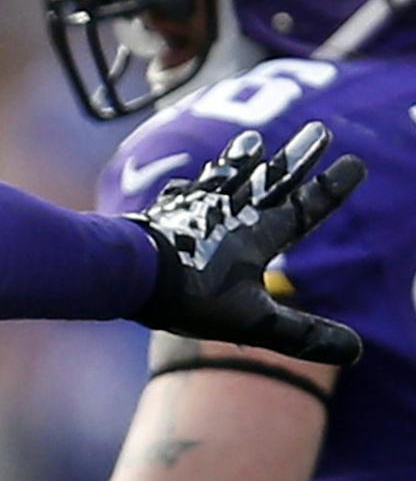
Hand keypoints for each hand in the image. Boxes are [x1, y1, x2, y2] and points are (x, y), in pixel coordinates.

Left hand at [128, 123, 365, 364]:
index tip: (355, 163)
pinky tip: (186, 184)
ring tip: (251, 142)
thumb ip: (301, 334)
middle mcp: (227, 214)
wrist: (125, 272)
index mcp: (256, 235)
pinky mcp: (160, 216)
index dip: (330, 190)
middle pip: (269, 181)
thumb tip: (355, 351)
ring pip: (224, 179)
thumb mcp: (252, 320)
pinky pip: (181, 195)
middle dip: (296, 158)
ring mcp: (191, 211)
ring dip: (241, 161)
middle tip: (319, 129)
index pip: (303, 209)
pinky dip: (191, 186)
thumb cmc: (189, 296)